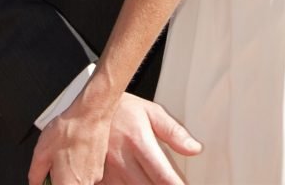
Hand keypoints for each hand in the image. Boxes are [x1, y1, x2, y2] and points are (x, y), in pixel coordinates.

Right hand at [29, 92, 200, 184]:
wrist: (89, 107)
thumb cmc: (121, 109)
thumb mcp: (151, 112)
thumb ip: (173, 131)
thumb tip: (194, 148)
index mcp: (138, 142)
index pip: (163, 176)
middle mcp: (122, 160)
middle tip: (170, 182)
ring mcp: (108, 172)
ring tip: (152, 178)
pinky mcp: (98, 179)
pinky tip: (137, 180)